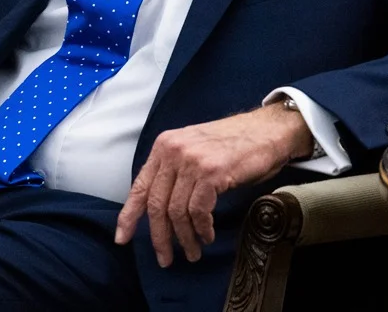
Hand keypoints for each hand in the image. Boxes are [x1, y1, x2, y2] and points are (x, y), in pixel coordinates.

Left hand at [114, 103, 313, 266]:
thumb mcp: (192, 151)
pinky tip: (207, 236)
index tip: (122, 239)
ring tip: (193, 252)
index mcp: (163, 147)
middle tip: (166, 258)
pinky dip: (202, 229)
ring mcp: (191, 162)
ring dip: (184, 238)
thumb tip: (158, 209)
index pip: (139, 187)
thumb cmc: (231, 145)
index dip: (128, 216)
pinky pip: (198, 210)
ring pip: (176, 211)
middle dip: (159, 237)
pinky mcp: (212, 172)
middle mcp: (172, 152)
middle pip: (156, 204)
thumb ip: (173, 173)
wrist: (266, 130)